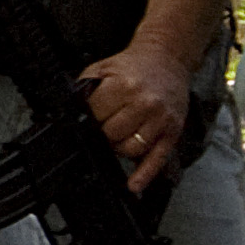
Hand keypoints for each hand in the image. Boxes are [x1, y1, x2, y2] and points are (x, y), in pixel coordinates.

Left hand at [71, 41, 193, 188]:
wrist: (167, 60)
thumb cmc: (134, 66)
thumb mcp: (103, 68)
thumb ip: (85, 89)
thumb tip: (71, 112)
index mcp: (124, 86)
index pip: (96, 116)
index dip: (88, 120)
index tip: (89, 118)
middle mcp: (144, 103)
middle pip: (112, 135)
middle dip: (103, 134)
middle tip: (104, 126)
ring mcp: (160, 120)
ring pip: (131, 149)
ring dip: (119, 148)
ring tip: (119, 136)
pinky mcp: (172, 132)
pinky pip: (157, 159)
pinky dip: (144, 175)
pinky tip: (134, 184)